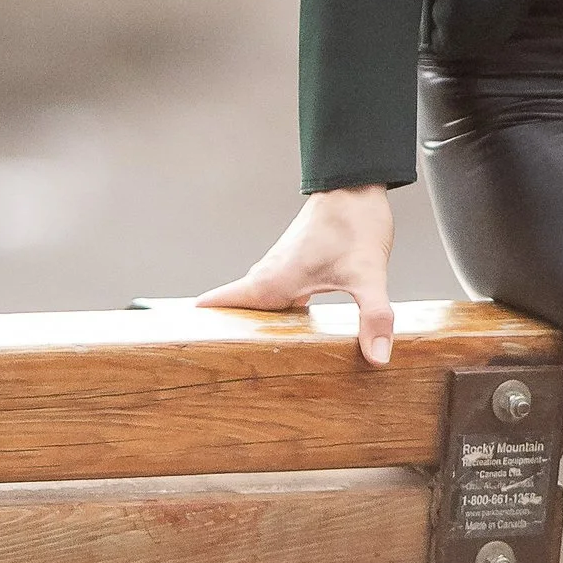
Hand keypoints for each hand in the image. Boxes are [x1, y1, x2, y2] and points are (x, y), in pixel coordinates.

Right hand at [199, 187, 398, 367]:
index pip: (219, 305)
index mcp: (273, 281)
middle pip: (234, 314)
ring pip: (256, 306)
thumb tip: (377, 358)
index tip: (184, 354)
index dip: (201, 330)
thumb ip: (373, 317)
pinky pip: (274, 298)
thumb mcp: (369, 276)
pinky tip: (289, 335)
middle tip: (213, 376)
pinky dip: (273, 317)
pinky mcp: (294, 268)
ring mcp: (279, 270)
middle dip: (224, 341)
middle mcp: (268, 275)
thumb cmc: (355, 224)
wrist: (356, 185)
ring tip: (245, 365)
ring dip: (250, 329)